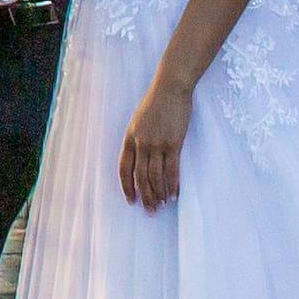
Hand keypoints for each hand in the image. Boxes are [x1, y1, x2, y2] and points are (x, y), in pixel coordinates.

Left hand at [118, 81, 192, 209]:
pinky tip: (174, 195)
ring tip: (163, 205)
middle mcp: (141, 143)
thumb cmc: (155, 103)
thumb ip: (137, 139)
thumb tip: (140, 159)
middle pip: (140, 176)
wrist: (170, 88)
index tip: (131, 201)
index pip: (124, 168)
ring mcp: (157, 143)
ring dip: (159, 193)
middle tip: (150, 210)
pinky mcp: (173, 143)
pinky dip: (173, 185)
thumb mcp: (138, 120)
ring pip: (156, 176)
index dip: (127, 186)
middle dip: (145, 196)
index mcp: (129, 138)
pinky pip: (172, 169)